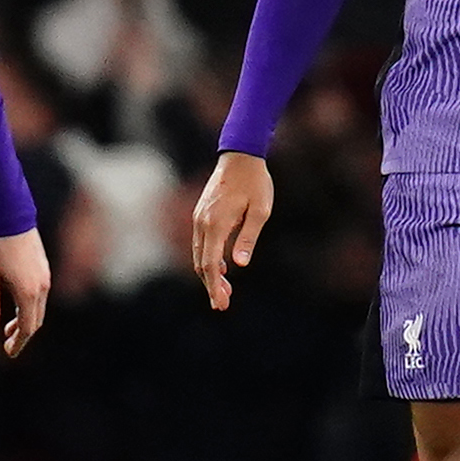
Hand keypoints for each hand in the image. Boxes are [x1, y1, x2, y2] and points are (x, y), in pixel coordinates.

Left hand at [0, 228, 51, 357]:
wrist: (12, 217)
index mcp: (28, 293)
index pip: (26, 328)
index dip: (18, 343)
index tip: (8, 353)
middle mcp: (41, 288)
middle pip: (35, 322)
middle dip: (22, 336)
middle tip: (7, 345)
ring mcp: (45, 278)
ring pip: (38, 309)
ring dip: (25, 321)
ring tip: (7, 328)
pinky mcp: (44, 269)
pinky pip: (40, 296)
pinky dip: (29, 308)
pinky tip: (15, 306)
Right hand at [190, 150, 273, 310]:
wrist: (240, 155)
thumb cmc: (255, 183)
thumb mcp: (260, 211)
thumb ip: (248, 238)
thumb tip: (239, 265)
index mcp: (216, 224)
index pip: (210, 264)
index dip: (214, 286)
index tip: (220, 304)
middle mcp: (202, 222)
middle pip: (201, 263)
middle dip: (210, 285)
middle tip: (223, 305)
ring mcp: (199, 217)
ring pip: (199, 254)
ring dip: (209, 274)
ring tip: (225, 290)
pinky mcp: (202, 213)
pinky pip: (200, 243)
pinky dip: (208, 259)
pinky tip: (222, 267)